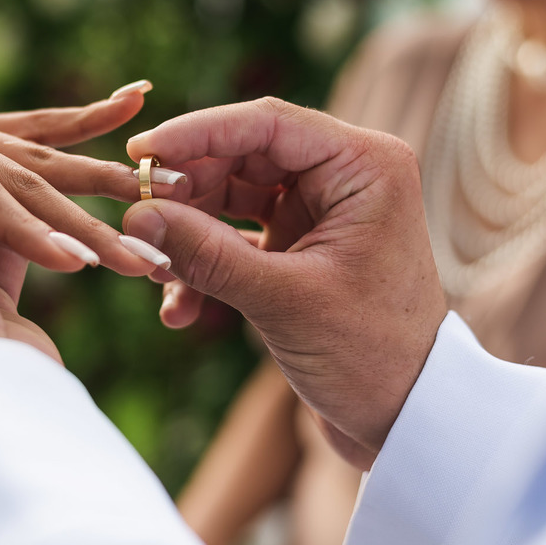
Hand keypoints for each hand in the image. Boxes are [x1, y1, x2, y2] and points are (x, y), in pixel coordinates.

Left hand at [0, 80, 175, 275]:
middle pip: (26, 177)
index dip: (27, 229)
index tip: (80, 263)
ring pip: (44, 154)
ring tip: (174, 190)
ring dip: (107, 177)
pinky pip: (34, 124)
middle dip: (91, 219)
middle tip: (151, 256)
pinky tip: (134, 100)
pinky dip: (84, 116)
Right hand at [122, 98, 446, 469]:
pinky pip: (238, 237)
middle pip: (242, 156)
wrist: (409, 420)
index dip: (196, 133)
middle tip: (137, 216)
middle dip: (186, 189)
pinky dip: (206, 264)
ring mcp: (321, 212)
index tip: (139, 152)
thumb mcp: (283, 300)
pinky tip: (177, 307)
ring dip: (189, 231)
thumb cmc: (372, 356)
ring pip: (232, 196)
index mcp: (365, 166)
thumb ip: (206, 254)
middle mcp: (345, 177)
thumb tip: (136, 217)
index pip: (267, 124)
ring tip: (151, 268)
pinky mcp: (301, 247)